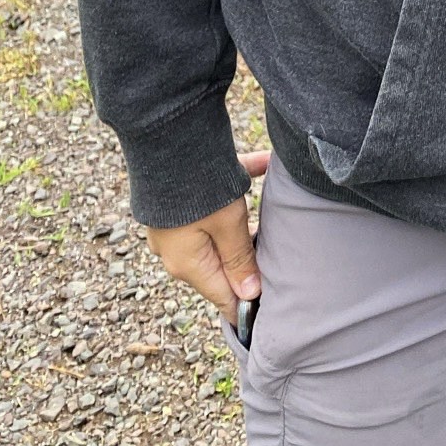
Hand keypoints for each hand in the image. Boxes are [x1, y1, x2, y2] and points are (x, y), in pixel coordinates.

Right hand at [144, 146, 270, 325]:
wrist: (164, 138)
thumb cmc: (198, 190)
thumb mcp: (228, 226)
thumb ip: (239, 260)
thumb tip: (248, 295)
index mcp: (187, 264)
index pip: (221, 296)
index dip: (246, 304)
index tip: (271, 307)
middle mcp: (177, 250)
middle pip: (220, 264)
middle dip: (248, 260)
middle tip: (280, 258)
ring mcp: (175, 225)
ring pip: (219, 231)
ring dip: (243, 225)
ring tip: (273, 222)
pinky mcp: (179, 199)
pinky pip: (215, 198)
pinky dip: (238, 185)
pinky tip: (266, 162)